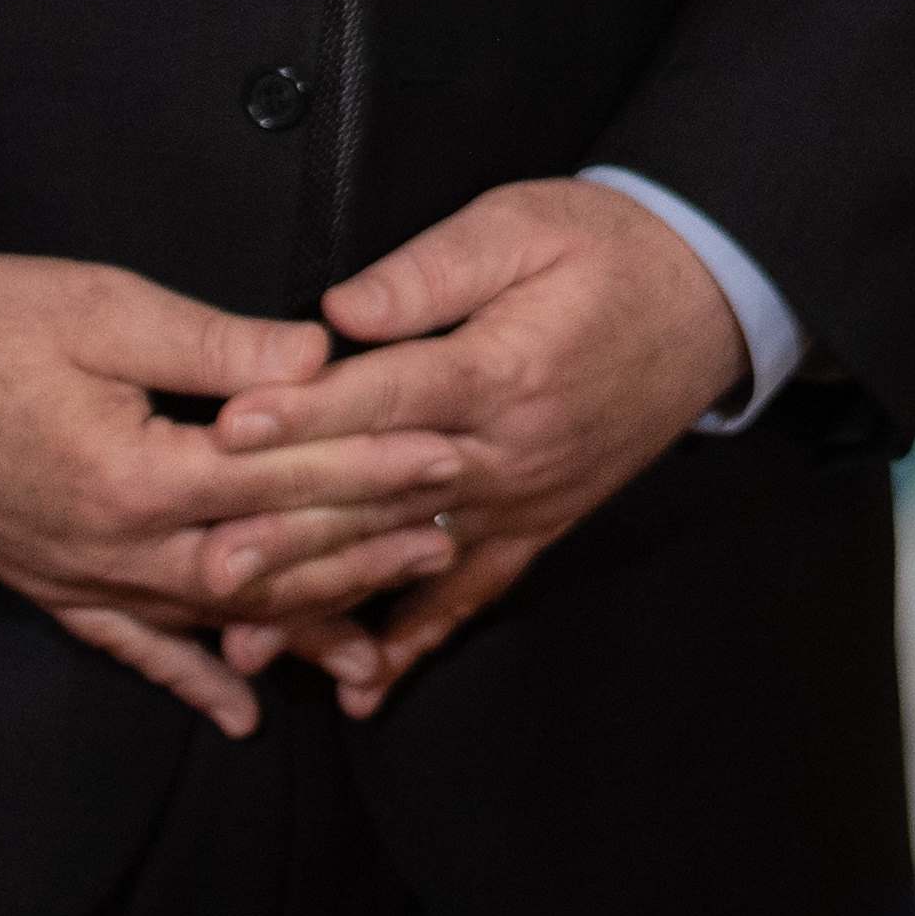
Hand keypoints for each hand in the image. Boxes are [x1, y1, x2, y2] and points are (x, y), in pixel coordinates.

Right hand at [0, 257, 468, 738]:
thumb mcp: (109, 309)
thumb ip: (218, 344)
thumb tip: (321, 358)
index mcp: (135, 473)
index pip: (284, 477)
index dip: (375, 464)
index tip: (450, 453)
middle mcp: (113, 547)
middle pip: (264, 558)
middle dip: (363, 549)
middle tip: (448, 538)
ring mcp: (79, 578)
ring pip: (214, 616)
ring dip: (298, 626)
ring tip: (382, 639)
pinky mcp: (50, 587)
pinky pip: (134, 648)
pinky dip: (192, 681)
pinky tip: (245, 711)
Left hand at [207, 178, 747, 715]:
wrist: (709, 296)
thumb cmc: (605, 249)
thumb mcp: (523, 226)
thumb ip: (433, 268)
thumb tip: (342, 309)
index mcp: (501, 367)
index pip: (387, 397)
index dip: (305, 413)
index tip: (227, 431)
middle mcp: (508, 449)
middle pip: (382, 494)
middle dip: (289, 532)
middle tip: (206, 566)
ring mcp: (524, 498)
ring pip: (410, 557)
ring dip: (327, 601)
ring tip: (247, 638)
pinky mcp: (540, 523)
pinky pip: (474, 594)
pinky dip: (420, 642)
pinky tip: (364, 689)